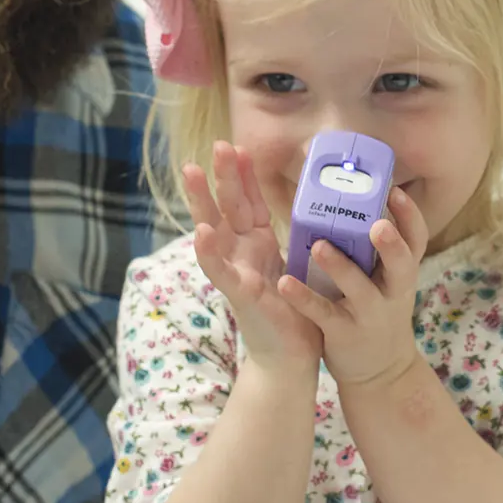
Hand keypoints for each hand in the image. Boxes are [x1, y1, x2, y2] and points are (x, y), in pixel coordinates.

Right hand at [185, 142, 321, 372]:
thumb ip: (291, 236)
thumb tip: (311, 203)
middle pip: (228, 207)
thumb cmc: (293, 310)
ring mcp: (235, 271)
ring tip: (191, 172)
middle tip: (217, 144)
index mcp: (255, 244)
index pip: (247, 201)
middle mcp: (240, 253)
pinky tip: (200, 233)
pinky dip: (208, 252)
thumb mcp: (292, 264)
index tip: (239, 146)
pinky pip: (220, 270)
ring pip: (213, 229)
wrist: (291, 359)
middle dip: (222, 175)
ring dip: (201, 200)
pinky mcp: (239, 294)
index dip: (242, 175)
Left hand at [280, 187, 425, 388]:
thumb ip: (373, 245)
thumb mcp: (386, 278)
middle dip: (392, 245)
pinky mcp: (344, 333)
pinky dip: (304, 298)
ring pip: (360, 289)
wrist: (381, 371)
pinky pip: (323, 313)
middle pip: (402, 266)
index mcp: (400, 271)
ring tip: (320, 245)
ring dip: (341, 267)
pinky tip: (285, 283)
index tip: (395, 192)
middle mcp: (392, 291)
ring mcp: (370, 314)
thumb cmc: (376, 308)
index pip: (416, 240)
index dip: (409, 217)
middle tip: (377, 223)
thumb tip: (354, 194)